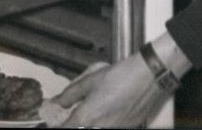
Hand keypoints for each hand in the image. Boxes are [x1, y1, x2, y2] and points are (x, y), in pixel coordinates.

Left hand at [54, 32, 190, 127]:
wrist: (147, 78)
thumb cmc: (118, 76)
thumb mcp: (90, 80)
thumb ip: (71, 94)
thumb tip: (58, 102)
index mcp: (88, 115)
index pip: (67, 129)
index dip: (59, 127)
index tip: (54, 124)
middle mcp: (101, 128)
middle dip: (76, 125)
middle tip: (73, 119)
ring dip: (89, 125)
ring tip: (92, 115)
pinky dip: (104, 125)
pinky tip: (106, 116)